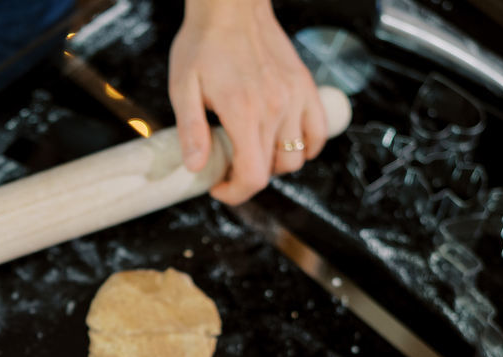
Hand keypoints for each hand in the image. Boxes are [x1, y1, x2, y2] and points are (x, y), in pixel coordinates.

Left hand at [169, 0, 325, 204]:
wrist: (231, 6)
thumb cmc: (204, 43)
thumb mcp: (183, 87)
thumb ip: (191, 130)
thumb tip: (195, 167)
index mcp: (244, 112)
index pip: (253, 176)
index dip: (236, 193)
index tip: (220, 188)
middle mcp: (276, 108)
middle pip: (274, 170)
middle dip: (249, 178)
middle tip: (229, 166)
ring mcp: (295, 97)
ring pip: (298, 156)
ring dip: (276, 164)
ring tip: (253, 151)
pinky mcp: (306, 86)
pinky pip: (319, 132)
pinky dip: (307, 146)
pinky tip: (285, 143)